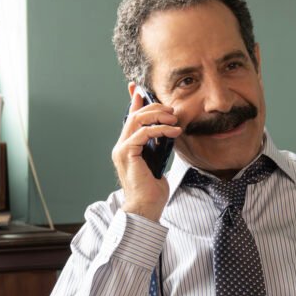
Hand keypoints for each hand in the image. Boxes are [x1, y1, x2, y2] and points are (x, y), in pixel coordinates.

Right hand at [112, 89, 181, 221]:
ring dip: (157, 116)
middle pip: (134, 115)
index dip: (134, 101)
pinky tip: (173, 132)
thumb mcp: (158, 161)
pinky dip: (159, 129)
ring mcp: (122, 149)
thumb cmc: (152, 189)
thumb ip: (157, 146)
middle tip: (172, 110)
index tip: (139, 88)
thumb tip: (168, 131)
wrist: (146, 207)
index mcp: (127, 146)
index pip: (129, 118)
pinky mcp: (127, 154)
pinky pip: (142, 133)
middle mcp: (121, 146)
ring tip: (174, 120)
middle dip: (154, 107)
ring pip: (136, 120)